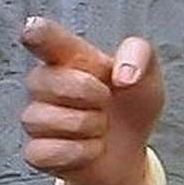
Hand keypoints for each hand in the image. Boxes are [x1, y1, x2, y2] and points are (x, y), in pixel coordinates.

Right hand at [20, 17, 163, 184]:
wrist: (132, 149)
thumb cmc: (131, 105)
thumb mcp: (148, 75)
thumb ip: (140, 55)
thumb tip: (123, 75)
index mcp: (70, 57)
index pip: (42, 37)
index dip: (36, 34)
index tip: (35, 32)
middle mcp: (46, 83)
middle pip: (46, 80)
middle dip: (89, 93)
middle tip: (106, 100)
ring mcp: (38, 118)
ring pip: (46, 119)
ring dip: (89, 126)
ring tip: (101, 125)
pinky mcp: (39, 151)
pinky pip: (47, 151)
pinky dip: (80, 153)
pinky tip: (92, 146)